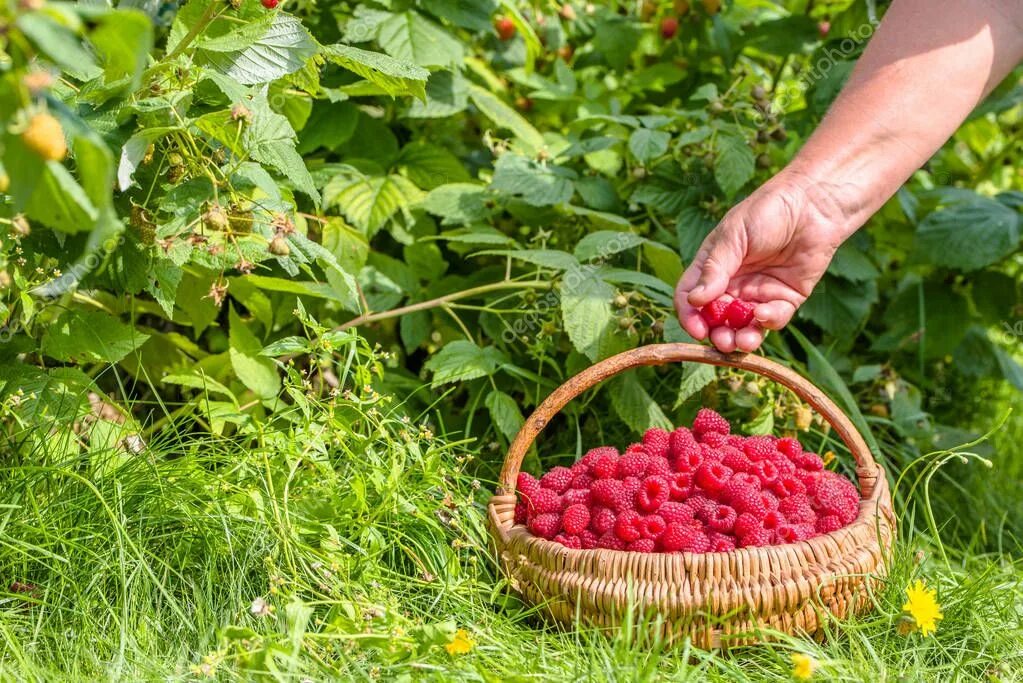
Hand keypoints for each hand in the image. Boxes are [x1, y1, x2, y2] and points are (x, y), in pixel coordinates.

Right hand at [674, 172, 854, 352]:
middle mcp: (732, 284)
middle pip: (716, 318)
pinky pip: (773, 319)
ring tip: (742, 342)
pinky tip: (766, 315)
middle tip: (722, 342)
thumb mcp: (733, 236)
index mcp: (712, 267)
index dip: (690, 316)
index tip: (696, 330)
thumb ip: (714, 268)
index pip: (691, 297)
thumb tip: (694, 300)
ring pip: (743, 326)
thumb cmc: (767, 212)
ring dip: (741, 338)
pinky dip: (768, 322)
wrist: (813, 205)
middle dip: (717, 334)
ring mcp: (758, 294)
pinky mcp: (785, 299)